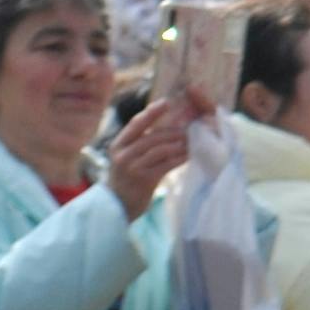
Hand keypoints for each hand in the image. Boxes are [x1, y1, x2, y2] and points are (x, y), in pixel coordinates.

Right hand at [105, 90, 201, 219]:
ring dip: (179, 143)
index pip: (136, 124)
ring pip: (160, 149)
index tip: (167, 103)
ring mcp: (133, 167)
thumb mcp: (126, 157)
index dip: (152, 112)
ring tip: (192, 139)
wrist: (117, 206)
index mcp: (118, 145)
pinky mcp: (144, 179)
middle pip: (152, 136)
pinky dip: (180, 158)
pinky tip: (190, 154)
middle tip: (190, 125)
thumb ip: (139, 142)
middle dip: (173, 130)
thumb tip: (165, 125)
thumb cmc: (126, 178)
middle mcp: (123, 154)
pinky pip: (167, 164)